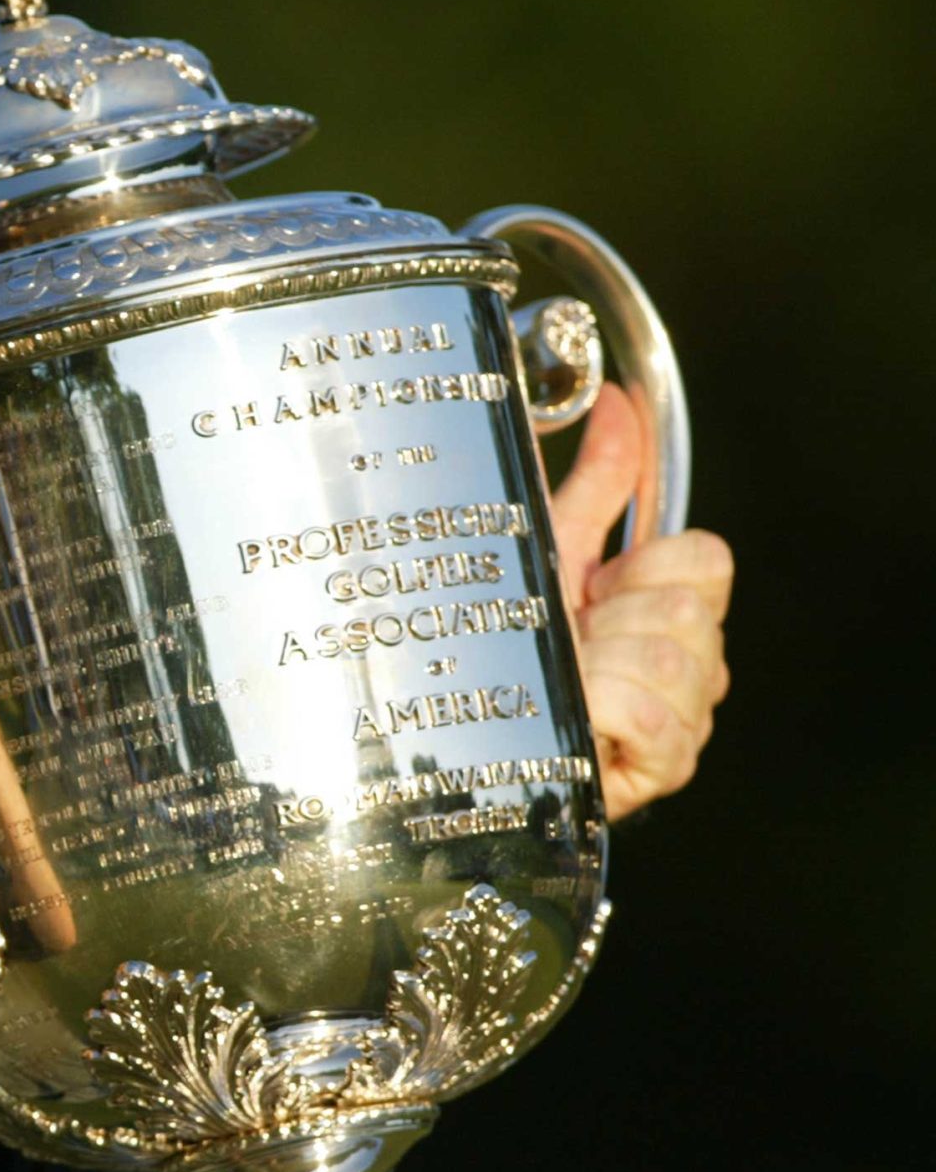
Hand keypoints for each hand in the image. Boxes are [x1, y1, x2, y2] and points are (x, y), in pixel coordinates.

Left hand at [547, 386, 733, 820]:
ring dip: (595, 670)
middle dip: (609, 621)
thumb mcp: (548, 551)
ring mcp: (685, 719)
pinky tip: (575, 720)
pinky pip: (650, 719)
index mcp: (674, 607)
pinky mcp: (665, 767)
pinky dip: (599, 714)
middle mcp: (693, 662)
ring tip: (564, 685)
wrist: (465, 730)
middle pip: (685, 610)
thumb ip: (596, 483)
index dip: (641, 566)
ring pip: (668, 663)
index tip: (595, 587)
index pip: (706, 558)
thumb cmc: (505, 641)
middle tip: (568, 642)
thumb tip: (618, 404)